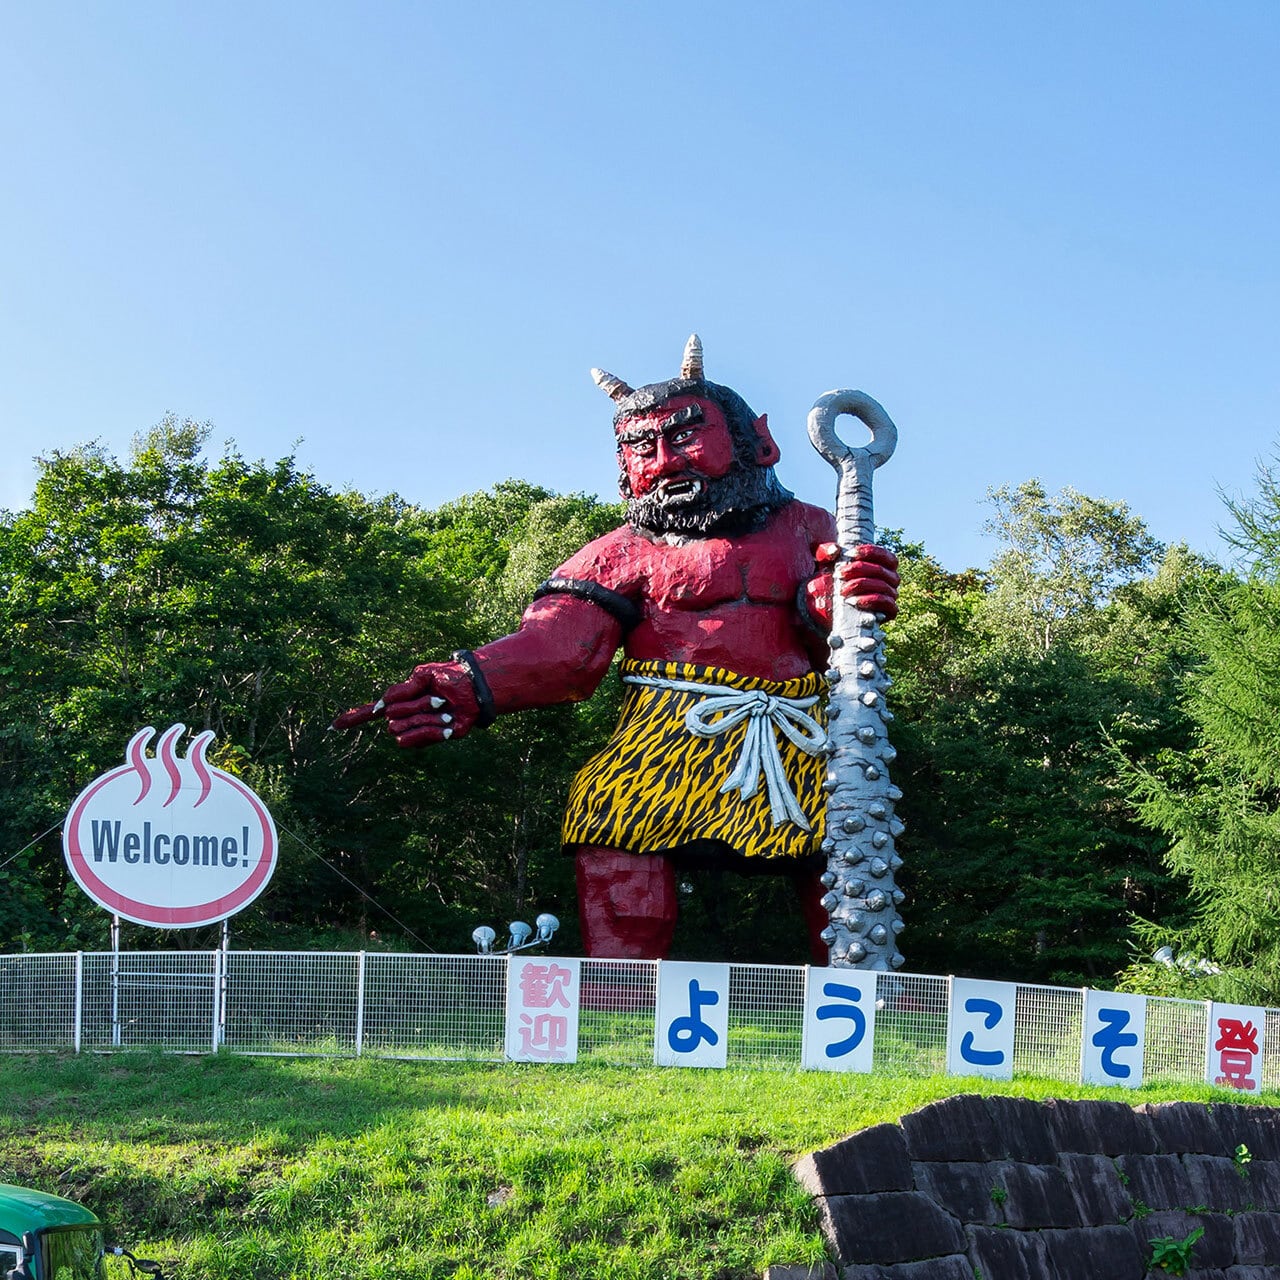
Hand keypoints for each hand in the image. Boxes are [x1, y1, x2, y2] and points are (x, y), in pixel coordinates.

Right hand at [333, 660, 480, 747]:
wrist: (474, 689)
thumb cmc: (449, 678)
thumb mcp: (423, 676)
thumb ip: (401, 690)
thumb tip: (381, 705)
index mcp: (401, 701)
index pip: (371, 712)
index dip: (353, 718)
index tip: (333, 726)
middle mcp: (406, 717)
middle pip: (391, 718)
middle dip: (414, 706)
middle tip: (439, 697)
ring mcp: (418, 729)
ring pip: (401, 730)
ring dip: (425, 716)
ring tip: (446, 708)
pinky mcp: (432, 739)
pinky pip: (419, 738)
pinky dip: (433, 729)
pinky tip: (449, 723)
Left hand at [805, 542, 899, 624]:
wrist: (837, 613)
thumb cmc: (837, 583)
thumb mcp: (829, 565)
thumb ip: (826, 553)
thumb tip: (834, 549)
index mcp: (885, 564)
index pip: (883, 554)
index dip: (868, 552)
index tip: (848, 554)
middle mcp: (892, 578)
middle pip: (880, 570)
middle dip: (858, 569)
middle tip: (839, 574)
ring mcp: (892, 594)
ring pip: (882, 585)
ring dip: (860, 586)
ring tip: (842, 591)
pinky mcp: (891, 610)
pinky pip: (884, 602)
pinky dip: (868, 600)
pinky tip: (851, 601)